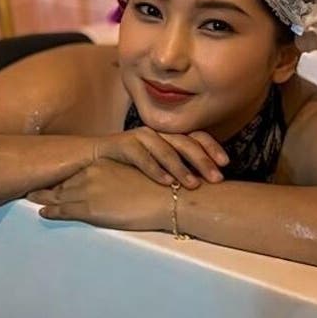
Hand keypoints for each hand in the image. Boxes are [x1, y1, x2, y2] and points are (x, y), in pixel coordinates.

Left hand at [26, 159, 170, 230]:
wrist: (166, 197)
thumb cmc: (157, 185)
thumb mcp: (132, 171)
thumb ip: (117, 173)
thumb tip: (113, 181)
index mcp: (101, 162)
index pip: (75, 169)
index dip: (61, 173)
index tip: (49, 173)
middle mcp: (90, 173)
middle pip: (62, 179)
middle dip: (46, 182)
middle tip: (30, 182)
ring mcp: (87, 190)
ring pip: (58, 194)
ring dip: (42, 195)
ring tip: (29, 195)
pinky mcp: (89, 208)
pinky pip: (63, 210)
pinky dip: (50, 211)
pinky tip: (42, 211)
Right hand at [94, 126, 228, 189]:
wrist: (90, 159)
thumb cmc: (127, 165)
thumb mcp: (155, 166)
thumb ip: (176, 169)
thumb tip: (204, 184)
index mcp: (167, 136)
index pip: (195, 136)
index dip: (211, 147)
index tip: (226, 164)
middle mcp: (156, 132)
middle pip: (184, 142)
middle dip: (202, 160)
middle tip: (217, 178)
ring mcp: (138, 136)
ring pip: (165, 148)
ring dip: (181, 167)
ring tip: (193, 185)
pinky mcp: (121, 144)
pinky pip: (141, 156)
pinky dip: (154, 168)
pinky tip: (165, 182)